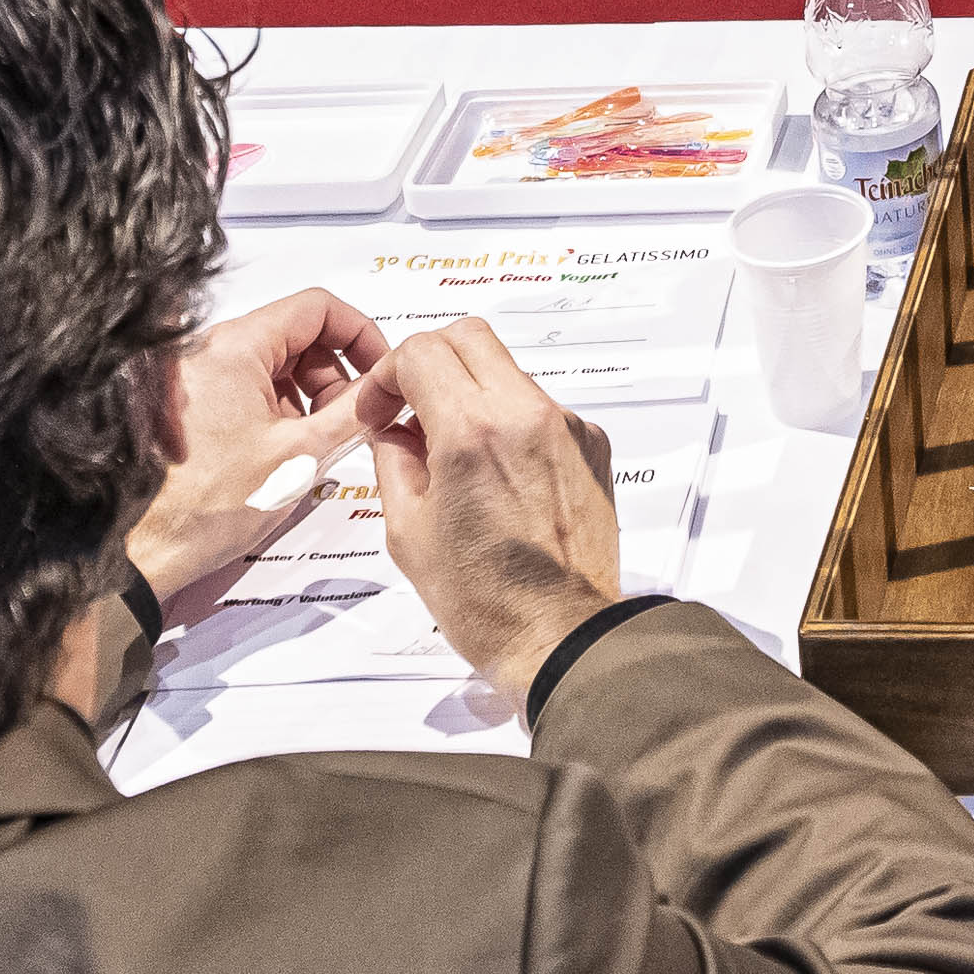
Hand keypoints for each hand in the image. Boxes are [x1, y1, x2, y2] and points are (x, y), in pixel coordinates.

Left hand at [127, 288, 390, 619]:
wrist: (146, 551)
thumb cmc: (209, 508)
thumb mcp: (302, 455)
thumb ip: (355, 413)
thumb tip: (386, 389)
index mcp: (235, 347)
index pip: (317, 308)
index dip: (360, 334)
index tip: (379, 369)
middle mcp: (209, 350)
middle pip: (297, 336)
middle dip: (334, 375)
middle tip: (351, 420)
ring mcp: (197, 377)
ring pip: (275, 365)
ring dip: (308, 397)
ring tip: (316, 446)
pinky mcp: (192, 404)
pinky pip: (250, 389)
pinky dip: (279, 412)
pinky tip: (286, 454)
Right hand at [364, 315, 627, 694]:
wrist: (560, 635)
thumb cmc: (485, 601)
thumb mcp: (409, 531)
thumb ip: (393, 462)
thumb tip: (392, 429)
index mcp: (473, 432)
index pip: (422, 352)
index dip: (387, 374)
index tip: (381, 409)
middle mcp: (526, 415)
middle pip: (469, 337)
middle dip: (429, 362)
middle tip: (410, 406)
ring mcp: (566, 427)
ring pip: (507, 371)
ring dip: (472, 393)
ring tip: (452, 453)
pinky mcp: (592, 445)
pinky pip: (540, 409)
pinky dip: (510, 423)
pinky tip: (496, 475)